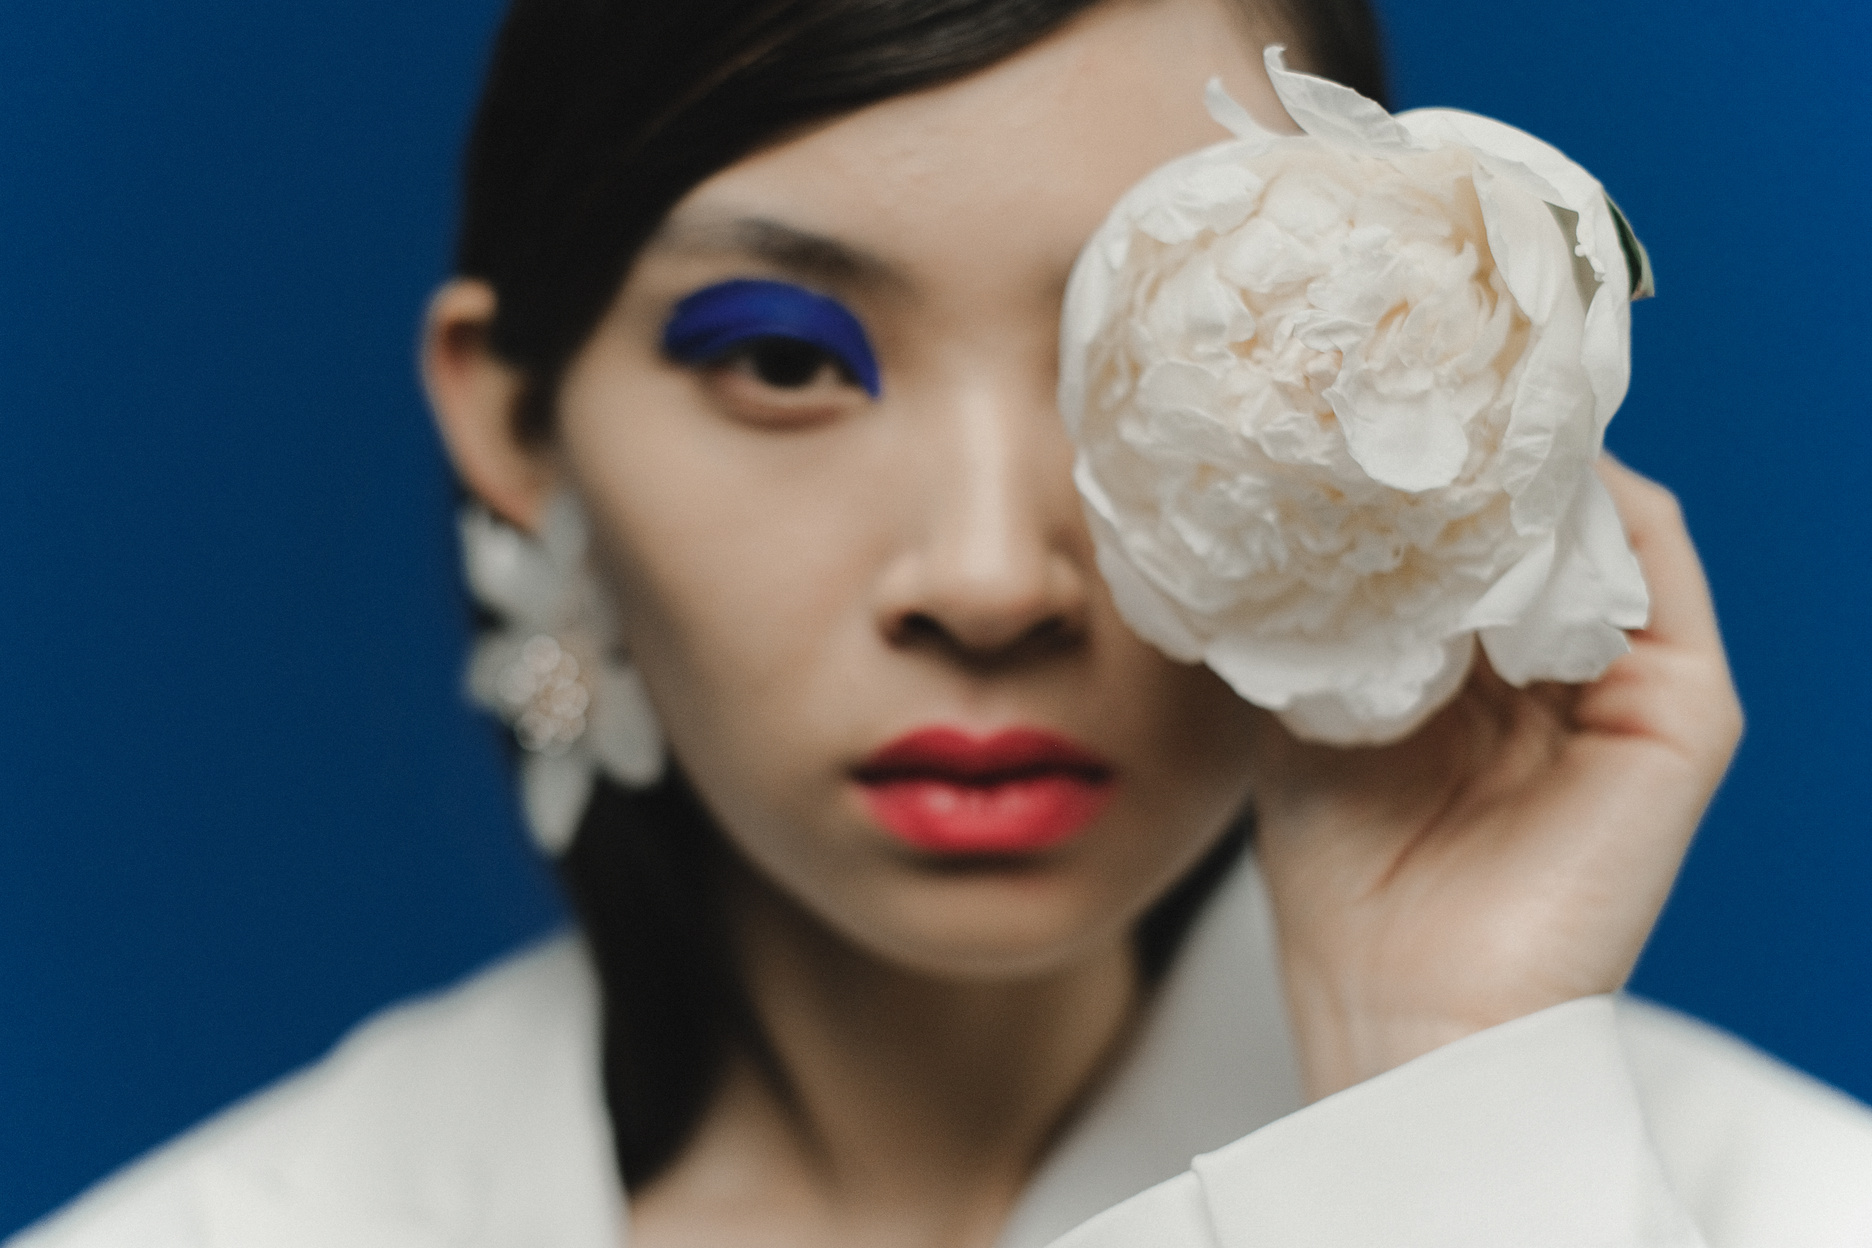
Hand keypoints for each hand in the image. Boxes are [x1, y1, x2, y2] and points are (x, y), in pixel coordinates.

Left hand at [1248, 457, 1742, 1100]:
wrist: (1400, 1006)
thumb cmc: (1347, 876)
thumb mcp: (1315, 708)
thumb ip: (1327, 615)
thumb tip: (1294, 502)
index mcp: (1486, 670)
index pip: (1480, 532)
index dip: (1431, 464)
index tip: (1363, 395)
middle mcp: (1566, 670)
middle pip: (1544, 518)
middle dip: (1479, 445)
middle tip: (1407, 368)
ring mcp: (1632, 689)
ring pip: (1602, 530)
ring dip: (1532, 466)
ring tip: (1453, 408)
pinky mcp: (1681, 718)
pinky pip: (1653, 578)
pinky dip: (1593, 517)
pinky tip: (1512, 487)